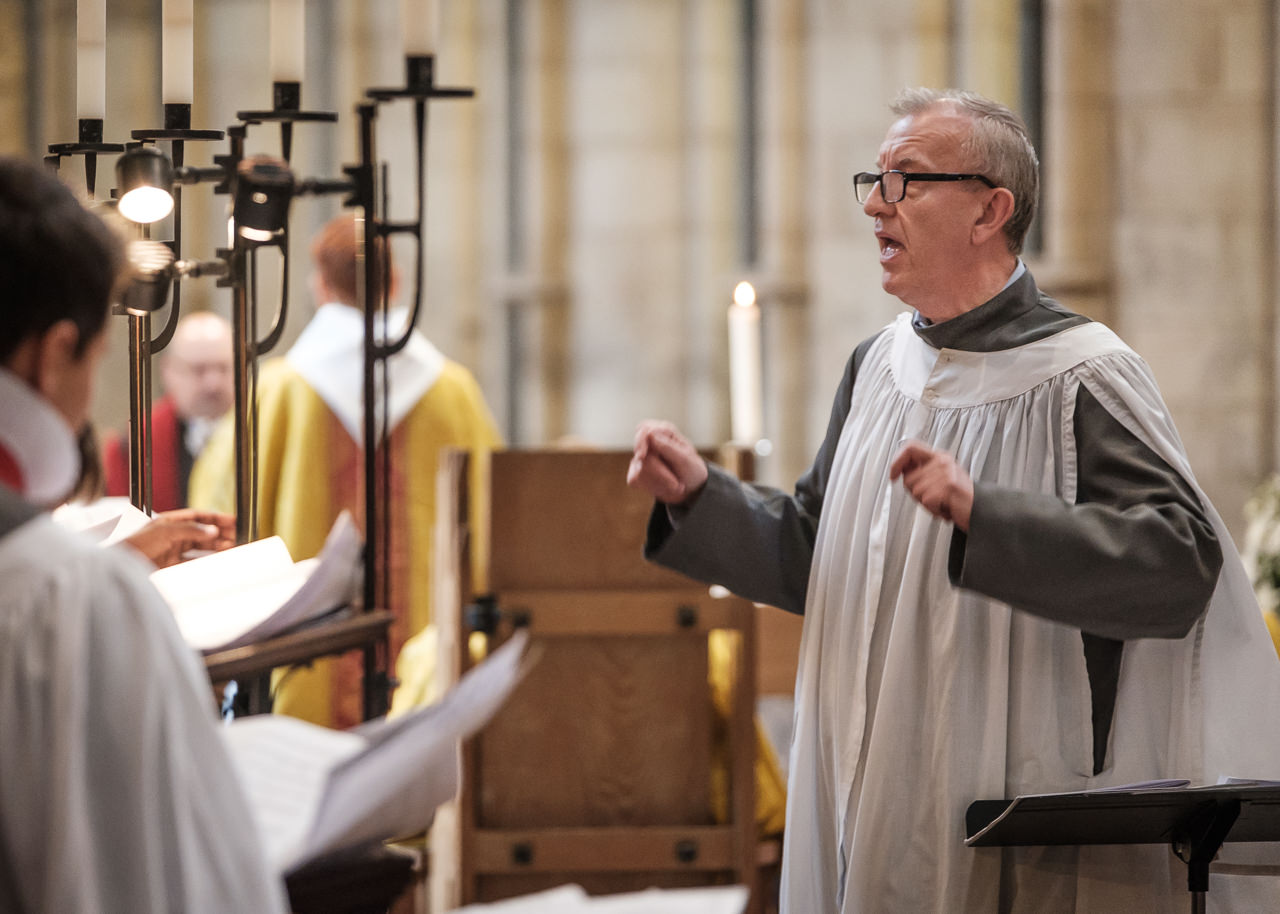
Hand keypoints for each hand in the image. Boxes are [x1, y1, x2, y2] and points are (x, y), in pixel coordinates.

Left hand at [122, 509, 236, 568]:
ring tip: (230, 548)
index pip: (198, 517)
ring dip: (214, 548)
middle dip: (219, 534)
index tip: (232, 521)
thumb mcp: (165, 532)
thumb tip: (212, 531)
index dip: (215, 518)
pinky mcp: (169, 566)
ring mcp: (170, 550)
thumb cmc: (136, 545)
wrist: (119, 566)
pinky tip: (214, 562)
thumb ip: (191, 530)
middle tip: (236, 537)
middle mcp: (171, 535)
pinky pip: (191, 562)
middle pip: (200, 532)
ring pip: (198, 548)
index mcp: (169, 522)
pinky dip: (204, 562)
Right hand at [626, 420, 708, 504]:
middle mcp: (651, 441)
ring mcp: (642, 456)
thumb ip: (668, 446)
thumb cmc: (691, 470)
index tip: (641, 456)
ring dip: (659, 482)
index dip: (640, 442)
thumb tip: (650, 434)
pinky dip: (651, 487)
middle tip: (676, 485)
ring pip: (638, 469)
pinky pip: (635, 479)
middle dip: (658, 472)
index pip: (644, 430)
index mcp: (665, 432)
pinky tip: (664, 488)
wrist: (691, 488)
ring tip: (676, 486)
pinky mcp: (636, 471)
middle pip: (641, 453)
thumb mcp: (686, 460)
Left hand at [888, 440, 973, 530]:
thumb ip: (922, 471)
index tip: (893, 475)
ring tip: (942, 503)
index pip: (910, 447)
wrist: (982, 510)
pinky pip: (926, 501)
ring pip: (915, 491)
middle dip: (916, 494)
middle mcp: (942, 462)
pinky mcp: (948, 486)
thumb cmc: (959, 497)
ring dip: (926, 503)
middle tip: (933, 498)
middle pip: (908, 478)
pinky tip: (946, 508)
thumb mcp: (941, 477)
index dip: (897, 460)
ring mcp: (945, 473)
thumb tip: (900, 470)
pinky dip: (934, 510)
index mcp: (939, 457)